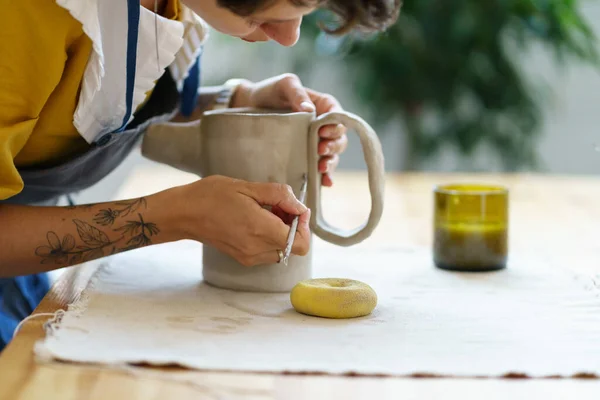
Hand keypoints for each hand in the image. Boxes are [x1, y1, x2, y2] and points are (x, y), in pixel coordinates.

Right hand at [173, 175, 310, 266]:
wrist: (184, 213)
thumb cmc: (211, 196)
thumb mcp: (247, 187)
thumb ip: (279, 196)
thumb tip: (300, 207)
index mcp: (260, 230)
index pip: (301, 243)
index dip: (304, 226)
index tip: (294, 209)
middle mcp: (256, 249)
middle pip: (294, 247)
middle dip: (293, 226)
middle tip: (278, 206)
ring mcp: (250, 256)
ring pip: (283, 250)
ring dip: (282, 231)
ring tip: (265, 212)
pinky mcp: (244, 258)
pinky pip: (269, 251)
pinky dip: (270, 237)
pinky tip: (257, 220)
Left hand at [231, 74, 347, 186]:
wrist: (248, 107)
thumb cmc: (269, 92)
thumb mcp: (284, 86)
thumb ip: (297, 94)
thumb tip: (309, 110)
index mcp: (322, 106)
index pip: (338, 116)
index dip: (336, 126)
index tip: (323, 132)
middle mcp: (323, 126)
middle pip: (339, 138)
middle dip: (334, 146)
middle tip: (320, 150)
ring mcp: (314, 142)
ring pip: (332, 155)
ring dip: (331, 163)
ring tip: (321, 168)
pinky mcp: (305, 156)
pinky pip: (319, 167)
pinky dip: (325, 176)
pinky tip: (325, 182)